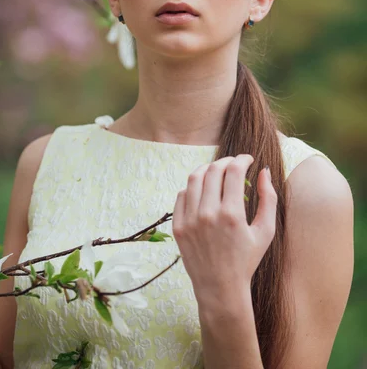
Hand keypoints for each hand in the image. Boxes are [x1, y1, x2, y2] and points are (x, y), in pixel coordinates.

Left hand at [172, 155, 276, 303]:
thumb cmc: (247, 260)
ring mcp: (190, 220)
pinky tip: (203, 189)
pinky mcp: (178, 226)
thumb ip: (269, 198)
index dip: (242, 159)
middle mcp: (208, 214)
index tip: (248, 160)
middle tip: (234, 164)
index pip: (234, 170)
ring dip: (207, 169)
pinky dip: (193, 186)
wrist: (220, 288)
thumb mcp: (265, 231)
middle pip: (214, 170)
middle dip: (226, 161)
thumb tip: (263, 171)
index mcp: (232, 214)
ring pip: (195, 178)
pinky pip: (182, 195)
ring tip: (217, 171)